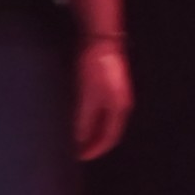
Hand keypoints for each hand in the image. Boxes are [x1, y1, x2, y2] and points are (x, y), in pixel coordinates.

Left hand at [74, 34, 132, 161]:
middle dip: (93, 141)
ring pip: (103, 119)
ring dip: (90, 129)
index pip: (109, 138)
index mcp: (119, 109)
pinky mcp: (107, 83)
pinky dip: (89, 116)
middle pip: (108, 130)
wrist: (100, 37)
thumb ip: (83, 120)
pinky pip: (99, 107)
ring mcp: (115, 92)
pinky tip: (76, 114)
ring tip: (74, 135)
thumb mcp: (87, 96)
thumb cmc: (95, 68)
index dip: (94, 150)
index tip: (78, 157)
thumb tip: (78, 140)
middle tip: (75, 149)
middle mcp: (120, 103)